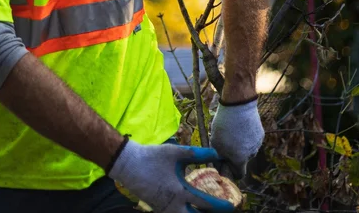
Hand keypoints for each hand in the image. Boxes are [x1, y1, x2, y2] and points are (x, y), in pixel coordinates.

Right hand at [108, 139, 236, 212]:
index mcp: (179, 192)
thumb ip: (198, 154)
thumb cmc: (152, 157)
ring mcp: (164, 210)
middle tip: (222, 210)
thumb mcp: (176, 152)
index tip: (232, 204)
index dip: (221, 206)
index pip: (206, 204)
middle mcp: (173, 206)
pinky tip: (190, 208)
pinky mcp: (158, 209)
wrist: (126, 164)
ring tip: (206, 208)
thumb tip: (218, 153)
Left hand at [211, 97, 263, 178]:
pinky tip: (240, 126)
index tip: (225, 164)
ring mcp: (257, 144)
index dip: (231, 171)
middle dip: (235, 155)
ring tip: (232, 131)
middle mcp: (251, 154)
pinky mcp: (261, 133)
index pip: (239, 174)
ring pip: (248, 149)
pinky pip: (252, 139)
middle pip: (243, 160)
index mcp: (240, 160)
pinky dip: (247, 136)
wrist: (238, 105)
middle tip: (226, 143)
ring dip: (241, 145)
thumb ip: (219, 156)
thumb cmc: (224, 125)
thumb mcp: (215, 143)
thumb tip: (221, 163)